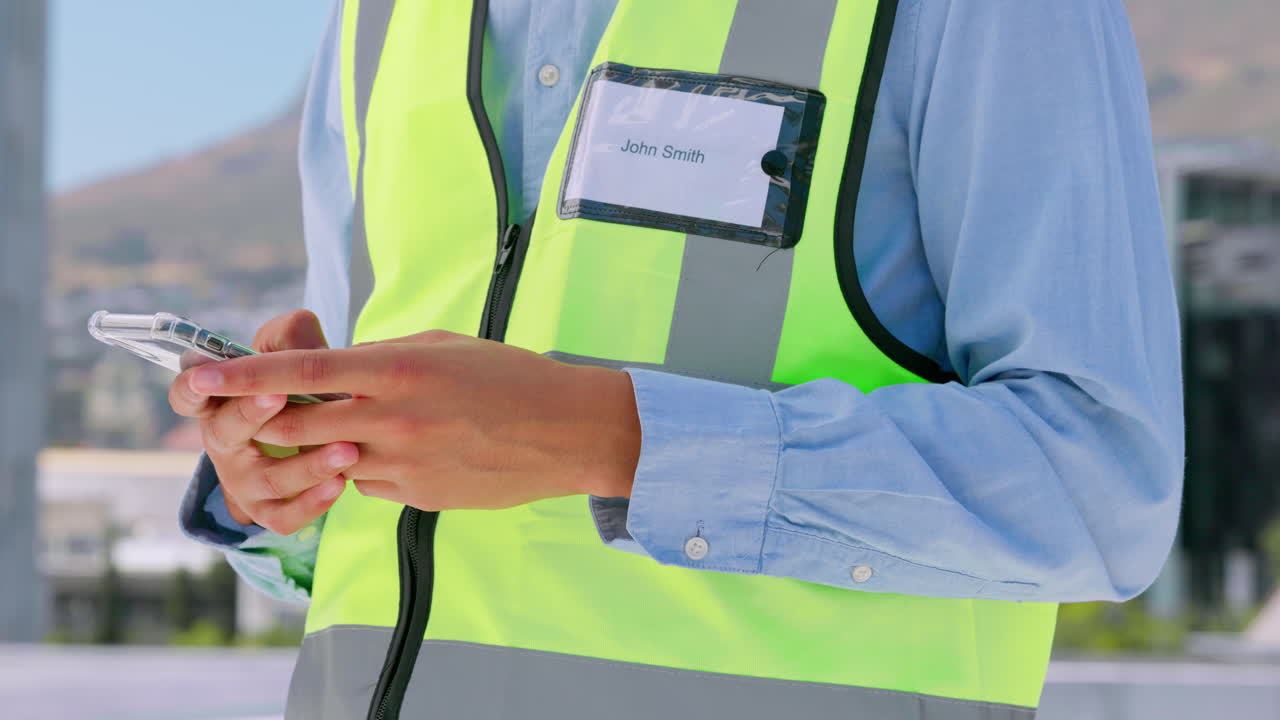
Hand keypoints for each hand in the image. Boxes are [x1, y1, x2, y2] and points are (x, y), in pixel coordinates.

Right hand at [169, 310, 357, 533]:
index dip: (190, 387)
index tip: (202, 377)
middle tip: (279, 394)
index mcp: (219, 402)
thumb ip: (291, 337)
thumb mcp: (291, 353)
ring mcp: (244, 480)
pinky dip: (312, 504)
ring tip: (347, 449)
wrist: (318, 434)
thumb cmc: (297, 385)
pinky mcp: (269, 510)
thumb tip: (299, 335)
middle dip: (251, 413)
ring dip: (307, 464)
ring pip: (268, 478)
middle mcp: (224, 443)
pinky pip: (285, 516)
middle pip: (227, 432)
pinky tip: (341, 483)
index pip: (187, 395)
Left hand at [181, 330, 641, 510]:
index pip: (302, 374)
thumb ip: (380, 358)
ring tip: (383, 423)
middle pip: (297, 427)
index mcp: (397, 370)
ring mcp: (402, 464)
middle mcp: (391, 419)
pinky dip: (370, 466)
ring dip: (332, 444)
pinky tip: (416, 450)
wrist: (565, 431)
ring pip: (330, 460)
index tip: (196, 378)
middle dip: (266, 420)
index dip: (242, 376)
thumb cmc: (508, 377)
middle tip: (253, 413)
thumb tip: (336, 369)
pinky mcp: (415, 497)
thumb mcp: (440, 347)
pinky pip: (367, 483)